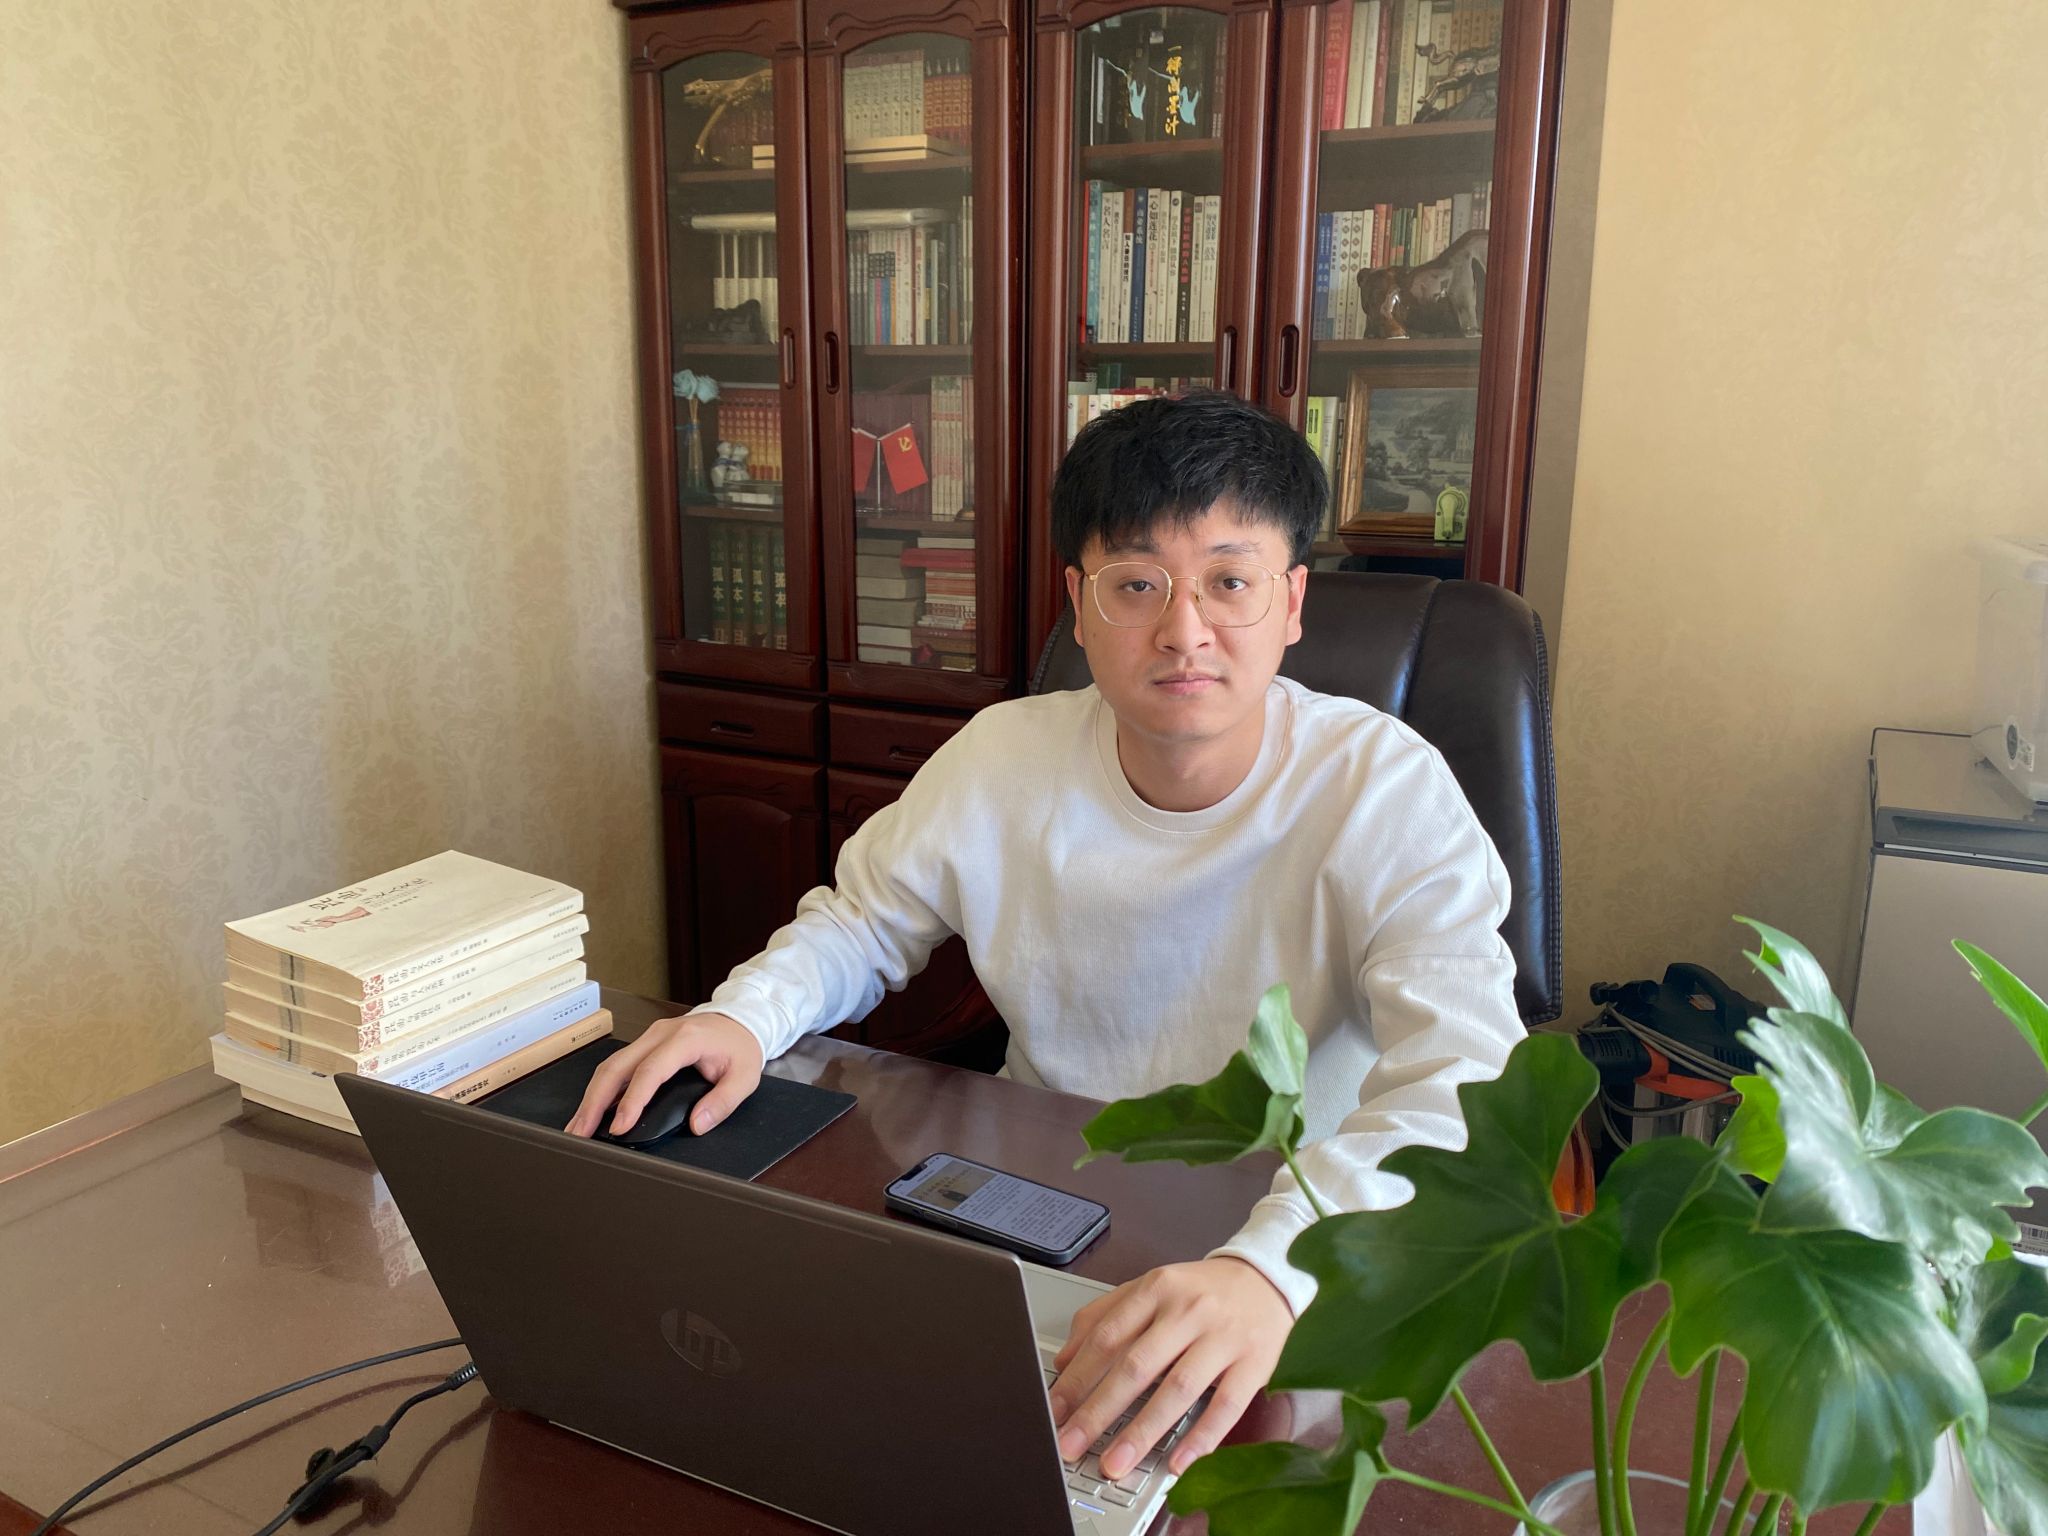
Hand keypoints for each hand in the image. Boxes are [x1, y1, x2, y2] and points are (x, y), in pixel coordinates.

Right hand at [563, 1011, 763, 1138]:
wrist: (740, 1019)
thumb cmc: (740, 1046)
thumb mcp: (745, 1075)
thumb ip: (723, 1102)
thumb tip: (698, 1124)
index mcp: (685, 1039)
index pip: (650, 1071)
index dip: (632, 1101)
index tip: (619, 1127)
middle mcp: (660, 1034)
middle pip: (617, 1066)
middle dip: (595, 1102)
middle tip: (580, 1133)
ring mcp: (649, 1037)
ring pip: (611, 1065)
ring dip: (592, 1097)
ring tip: (578, 1127)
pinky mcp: (644, 1044)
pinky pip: (617, 1065)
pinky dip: (601, 1089)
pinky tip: (592, 1110)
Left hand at [1047, 1256, 1291, 1484]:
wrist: (1267, 1278)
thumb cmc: (1202, 1291)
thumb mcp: (1151, 1288)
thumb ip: (1104, 1315)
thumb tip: (1064, 1358)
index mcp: (1157, 1289)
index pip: (1107, 1336)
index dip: (1077, 1377)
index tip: (1055, 1411)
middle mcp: (1188, 1310)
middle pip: (1136, 1365)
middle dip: (1099, 1411)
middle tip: (1073, 1445)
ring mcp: (1223, 1337)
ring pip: (1177, 1388)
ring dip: (1143, 1431)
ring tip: (1116, 1463)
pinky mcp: (1254, 1363)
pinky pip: (1225, 1406)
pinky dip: (1201, 1438)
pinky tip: (1178, 1463)